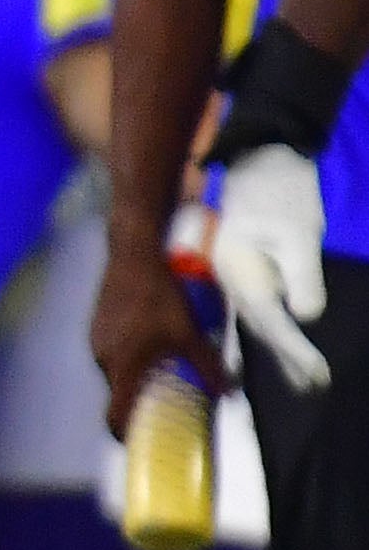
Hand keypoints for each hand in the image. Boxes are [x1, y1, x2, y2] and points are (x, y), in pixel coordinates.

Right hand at [89, 243, 231, 434]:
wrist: (133, 255)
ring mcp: (97, 340)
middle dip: (140, 398)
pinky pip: (113, 350)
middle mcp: (103, 358)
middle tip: (165, 395)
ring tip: (162, 361)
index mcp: (123, 366)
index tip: (137, 441)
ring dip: (136, 373)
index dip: (124, 433)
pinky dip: (130, 353)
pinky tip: (150, 336)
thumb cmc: (160, 295)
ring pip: (117, 369)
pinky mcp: (97, 325)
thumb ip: (206, 364)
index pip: (115, 415)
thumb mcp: (189, 332)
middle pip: (119, 391)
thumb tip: (226, 391)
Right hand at [215, 146, 332, 391]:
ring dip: (279, 352)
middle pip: (258, 327)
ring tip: (303, 379)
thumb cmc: (281, 194)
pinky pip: (255, 311)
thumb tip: (307, 316)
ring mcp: (234, 277)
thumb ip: (303, 275)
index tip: (318, 374)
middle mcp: (230, 279)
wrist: (261, 162)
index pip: (268, 319)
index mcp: (239, 271)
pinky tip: (278, 348)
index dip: (294, 350)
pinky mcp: (245, 273)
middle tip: (316, 387)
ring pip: (255, 322)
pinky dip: (271, 334)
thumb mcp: (299, 232)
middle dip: (287, 359)